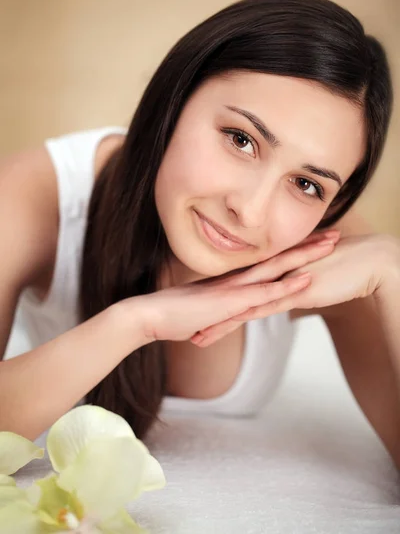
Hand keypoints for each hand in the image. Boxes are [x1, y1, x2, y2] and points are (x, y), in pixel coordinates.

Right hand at [117, 229, 339, 345]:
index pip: (267, 263)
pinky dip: (285, 286)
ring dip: (304, 258)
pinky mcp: (229, 302)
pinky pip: (262, 293)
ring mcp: (233, 289)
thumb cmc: (169, 315)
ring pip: (276, 269)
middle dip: (307, 247)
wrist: (147, 315)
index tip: (311, 242)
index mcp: (231, 281)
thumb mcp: (200, 313)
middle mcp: (236, 280)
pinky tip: (304, 280)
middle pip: (278, 258)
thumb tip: (217, 318)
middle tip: (333, 233)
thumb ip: (214, 311)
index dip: (291, 252)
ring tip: (330, 245)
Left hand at [195, 233, 399, 347]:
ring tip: (196, 338)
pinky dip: (241, 319)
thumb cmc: (344, 271)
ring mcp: (280, 284)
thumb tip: (291, 300)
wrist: (367, 260)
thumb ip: (299, 291)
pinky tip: (224, 329)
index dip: (221, 305)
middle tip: (186, 327)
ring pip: (241, 307)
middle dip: (210, 315)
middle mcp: (272, 278)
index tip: (202, 318)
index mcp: (275, 276)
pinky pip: (262, 308)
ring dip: (219, 324)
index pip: (242, 293)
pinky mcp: (292, 292)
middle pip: (234, 299)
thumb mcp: (314, 284)